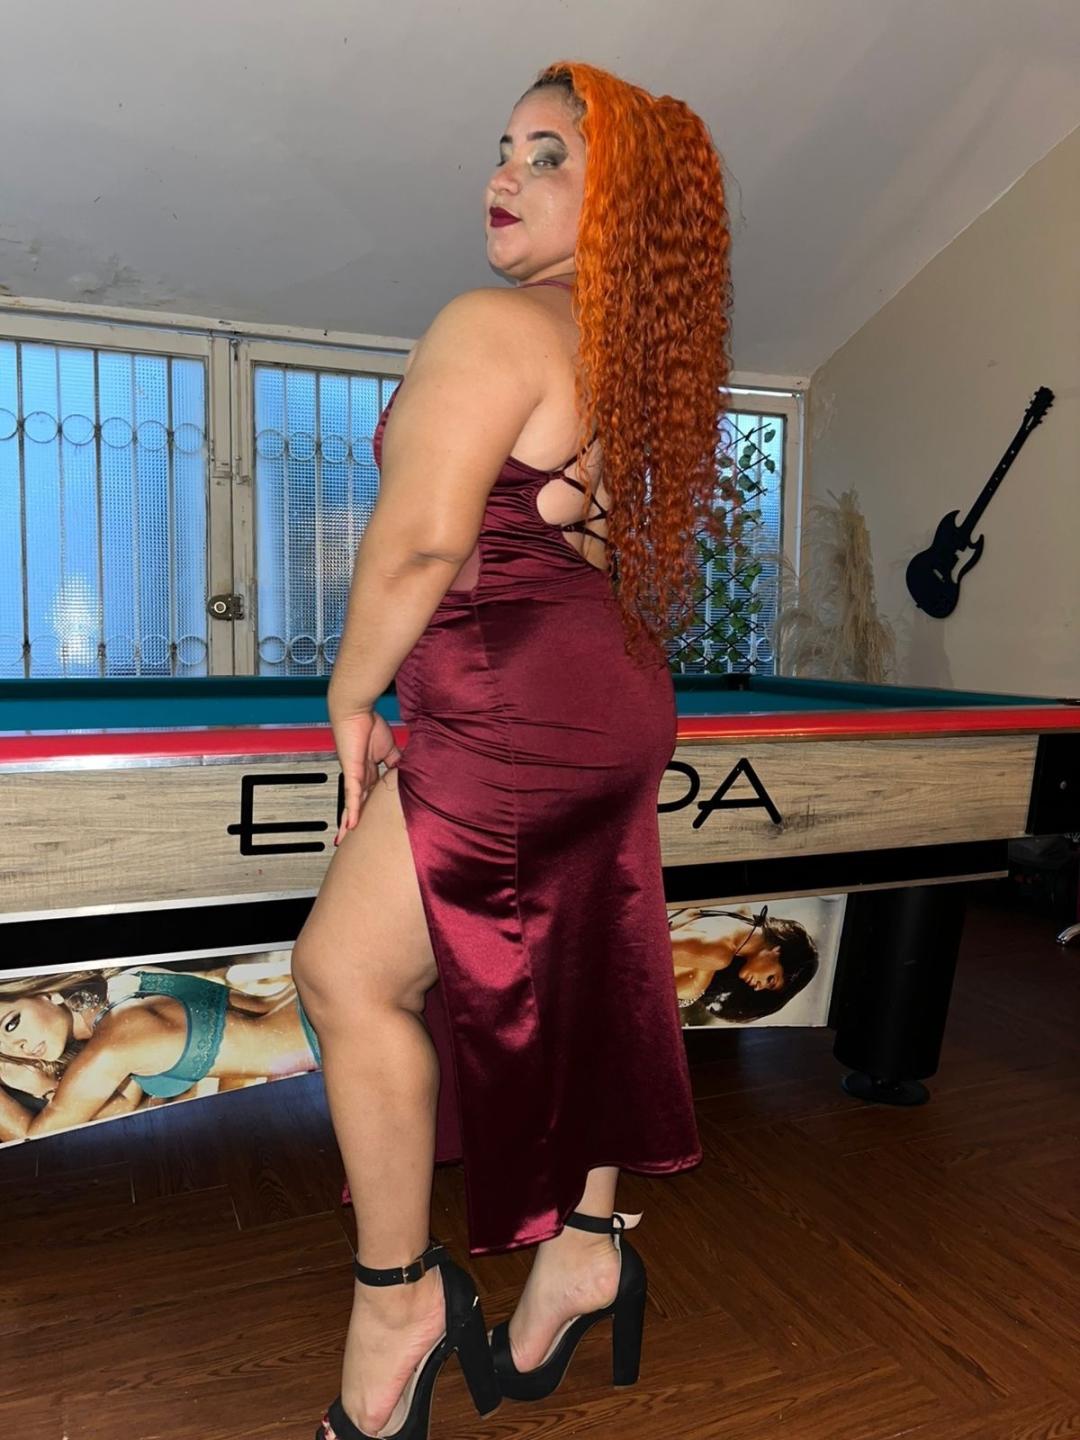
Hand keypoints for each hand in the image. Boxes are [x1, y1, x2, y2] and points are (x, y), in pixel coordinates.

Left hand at [331, 706, 402, 844]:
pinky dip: (352, 811)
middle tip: (348, 838)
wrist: (356, 711)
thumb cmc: (368, 723)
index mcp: (368, 770)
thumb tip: (406, 773)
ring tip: (344, 839)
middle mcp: (359, 775)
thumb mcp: (390, 747)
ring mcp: (354, 775)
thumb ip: (397, 761)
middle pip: (357, 803)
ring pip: (351, 804)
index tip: (367, 822)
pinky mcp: (351, 772)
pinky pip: (353, 796)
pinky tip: (351, 825)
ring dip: (348, 822)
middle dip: (353, 821)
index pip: (368, 795)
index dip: (367, 808)